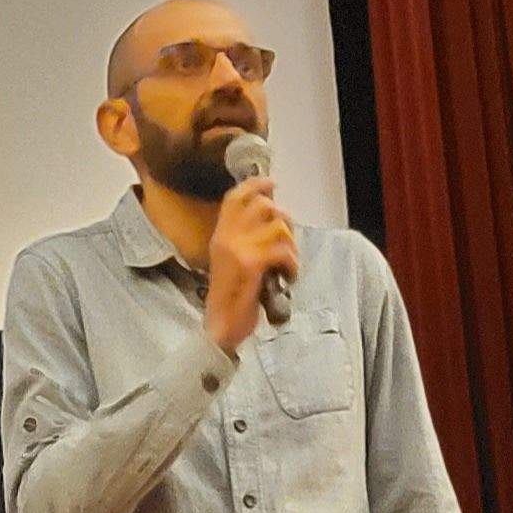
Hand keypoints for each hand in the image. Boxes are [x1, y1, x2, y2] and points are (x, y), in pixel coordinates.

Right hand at [203, 176, 299, 353]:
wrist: (220, 328)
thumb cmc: (232, 299)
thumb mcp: (233, 263)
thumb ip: (245, 241)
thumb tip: (273, 221)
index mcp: (220, 235)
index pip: (235, 197)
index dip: (255, 185)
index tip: (271, 184)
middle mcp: (226, 237)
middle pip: (263, 206)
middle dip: (284, 221)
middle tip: (287, 243)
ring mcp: (237, 249)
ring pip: (278, 226)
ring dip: (291, 246)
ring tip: (288, 265)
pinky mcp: (251, 264)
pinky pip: (282, 250)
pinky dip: (292, 264)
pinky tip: (288, 277)